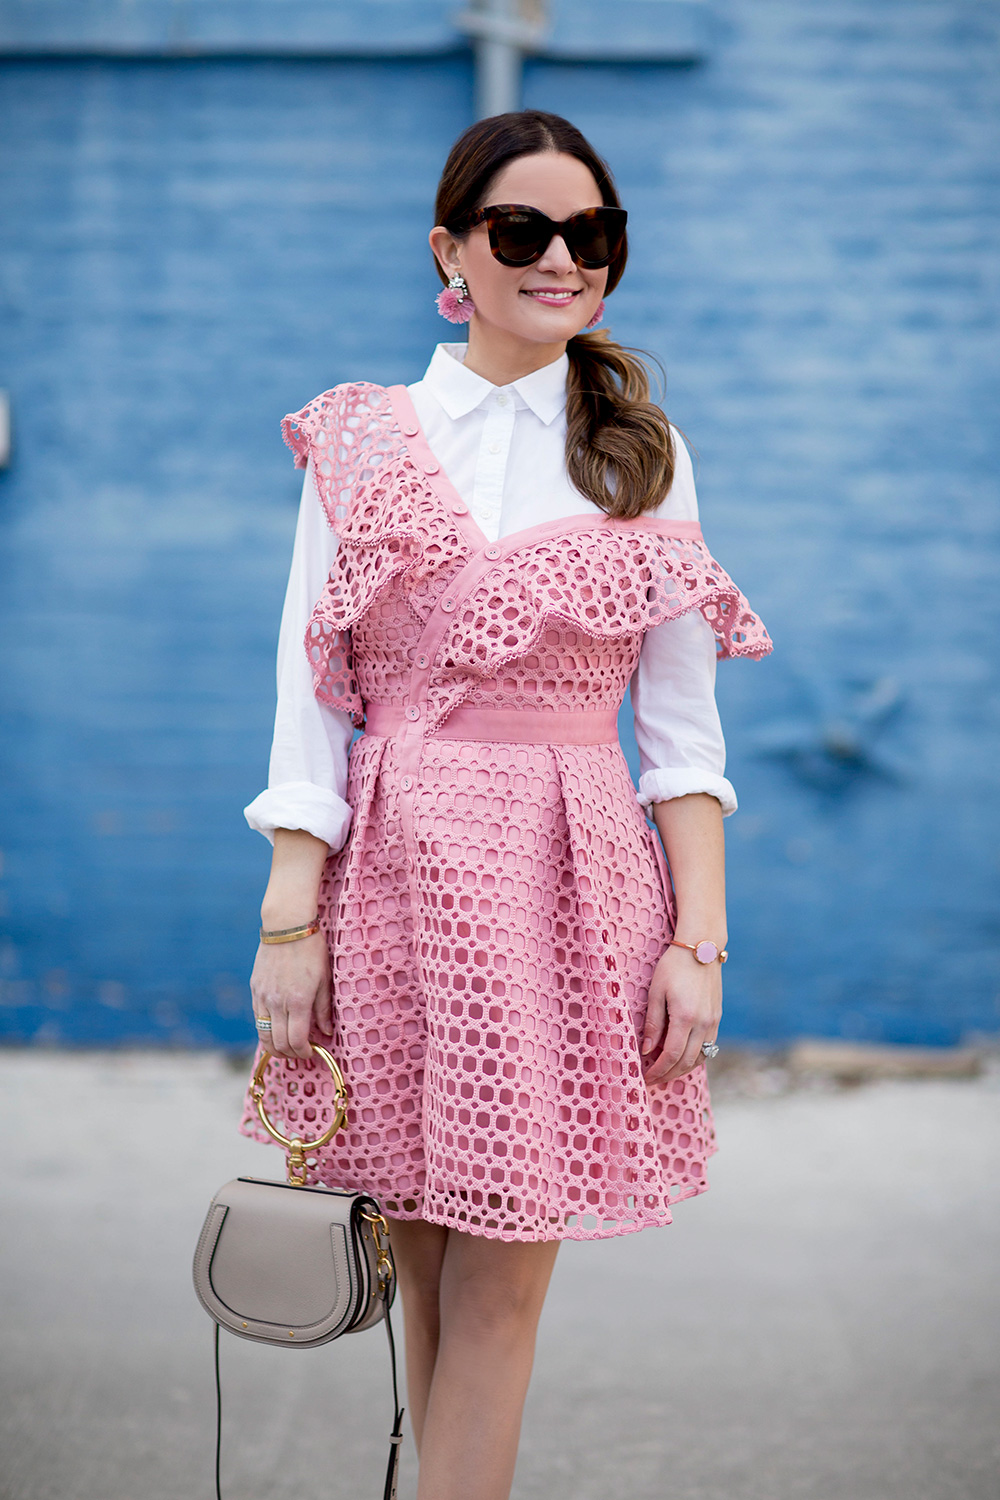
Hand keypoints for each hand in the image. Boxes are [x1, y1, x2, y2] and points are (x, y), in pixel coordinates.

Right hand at [250, 932, 332, 1059]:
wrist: (286, 927)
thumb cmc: (311, 951)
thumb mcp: (325, 980)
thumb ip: (323, 1009)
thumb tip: (325, 1032)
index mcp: (298, 1001)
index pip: (296, 1041)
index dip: (304, 1052)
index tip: (311, 1052)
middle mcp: (277, 1003)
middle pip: (278, 1043)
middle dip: (290, 1054)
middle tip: (300, 1053)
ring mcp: (262, 997)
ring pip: (263, 1034)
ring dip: (275, 1047)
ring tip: (287, 1048)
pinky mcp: (255, 990)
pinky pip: (257, 1018)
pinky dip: (266, 1030)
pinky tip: (276, 1029)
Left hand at [640, 941, 721, 1086]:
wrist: (702, 948)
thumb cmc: (674, 966)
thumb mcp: (656, 992)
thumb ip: (653, 1023)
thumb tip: (647, 1050)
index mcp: (685, 1017)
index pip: (671, 1056)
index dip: (658, 1070)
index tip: (646, 1077)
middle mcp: (703, 1023)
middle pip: (687, 1062)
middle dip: (668, 1075)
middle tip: (653, 1080)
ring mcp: (713, 1021)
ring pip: (700, 1057)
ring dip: (682, 1069)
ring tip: (666, 1072)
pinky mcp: (717, 1017)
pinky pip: (708, 1046)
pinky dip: (695, 1057)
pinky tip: (682, 1057)